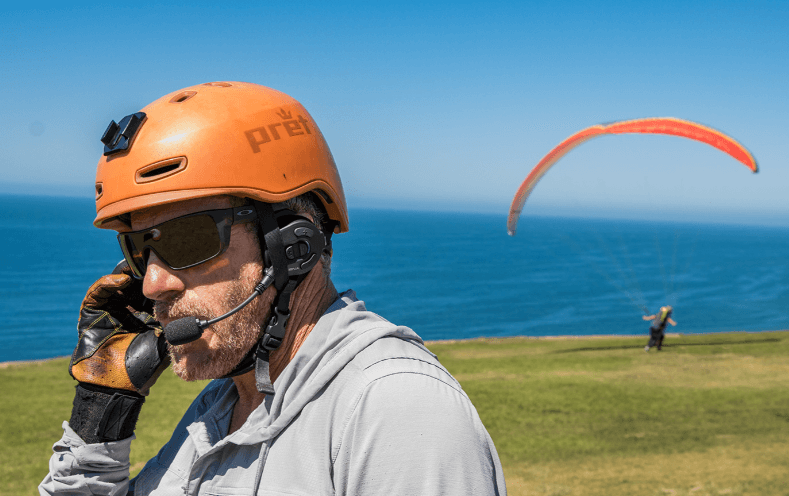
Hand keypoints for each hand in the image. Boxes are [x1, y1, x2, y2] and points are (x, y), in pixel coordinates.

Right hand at [67, 262, 169, 442]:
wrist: (119, 386)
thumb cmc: (145, 366)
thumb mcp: (166, 338)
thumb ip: (177, 323)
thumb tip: (198, 308)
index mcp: (142, 316)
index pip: (149, 291)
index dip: (157, 280)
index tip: (168, 267)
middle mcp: (125, 311)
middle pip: (132, 284)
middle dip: (141, 273)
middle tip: (152, 260)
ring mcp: (107, 312)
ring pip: (115, 285)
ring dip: (126, 274)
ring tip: (139, 266)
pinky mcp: (91, 316)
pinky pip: (97, 294)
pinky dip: (108, 284)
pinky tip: (122, 279)